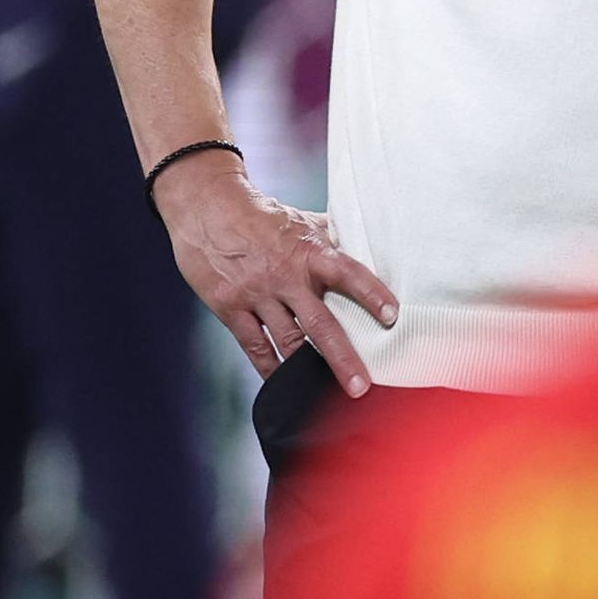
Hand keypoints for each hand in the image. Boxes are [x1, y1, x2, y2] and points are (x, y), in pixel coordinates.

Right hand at [154, 151, 401, 392]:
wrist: (205, 205)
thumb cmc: (257, 214)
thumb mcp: (299, 220)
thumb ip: (329, 238)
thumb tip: (363, 248)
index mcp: (307, 251)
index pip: (347, 273)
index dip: (371, 294)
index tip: (392, 316)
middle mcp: (284, 275)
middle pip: (319, 324)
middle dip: (342, 358)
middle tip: (359, 387)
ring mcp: (255, 293)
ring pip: (288, 341)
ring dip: (307, 370)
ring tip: (325, 393)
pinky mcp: (229, 306)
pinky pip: (254, 345)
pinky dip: (270, 368)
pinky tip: (282, 382)